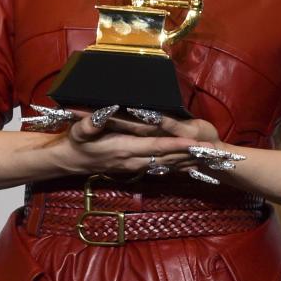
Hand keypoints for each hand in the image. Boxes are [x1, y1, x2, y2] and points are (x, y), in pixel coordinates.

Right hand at [28, 104, 244, 183]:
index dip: (176, 145)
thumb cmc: (74, 141)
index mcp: (123, 148)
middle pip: (167, 159)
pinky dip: (174, 167)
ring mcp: (133, 167)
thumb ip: (91, 122)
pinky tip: (187, 165)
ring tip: (207, 159)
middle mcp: (132, 161)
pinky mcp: (132, 169)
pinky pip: (158, 169)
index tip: (194, 143)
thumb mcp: (78, 130)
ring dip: (186, 163)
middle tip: (212, 152)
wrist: (68, 161)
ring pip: (165, 166)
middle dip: (189, 156)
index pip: (155, 146)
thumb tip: (106, 110)